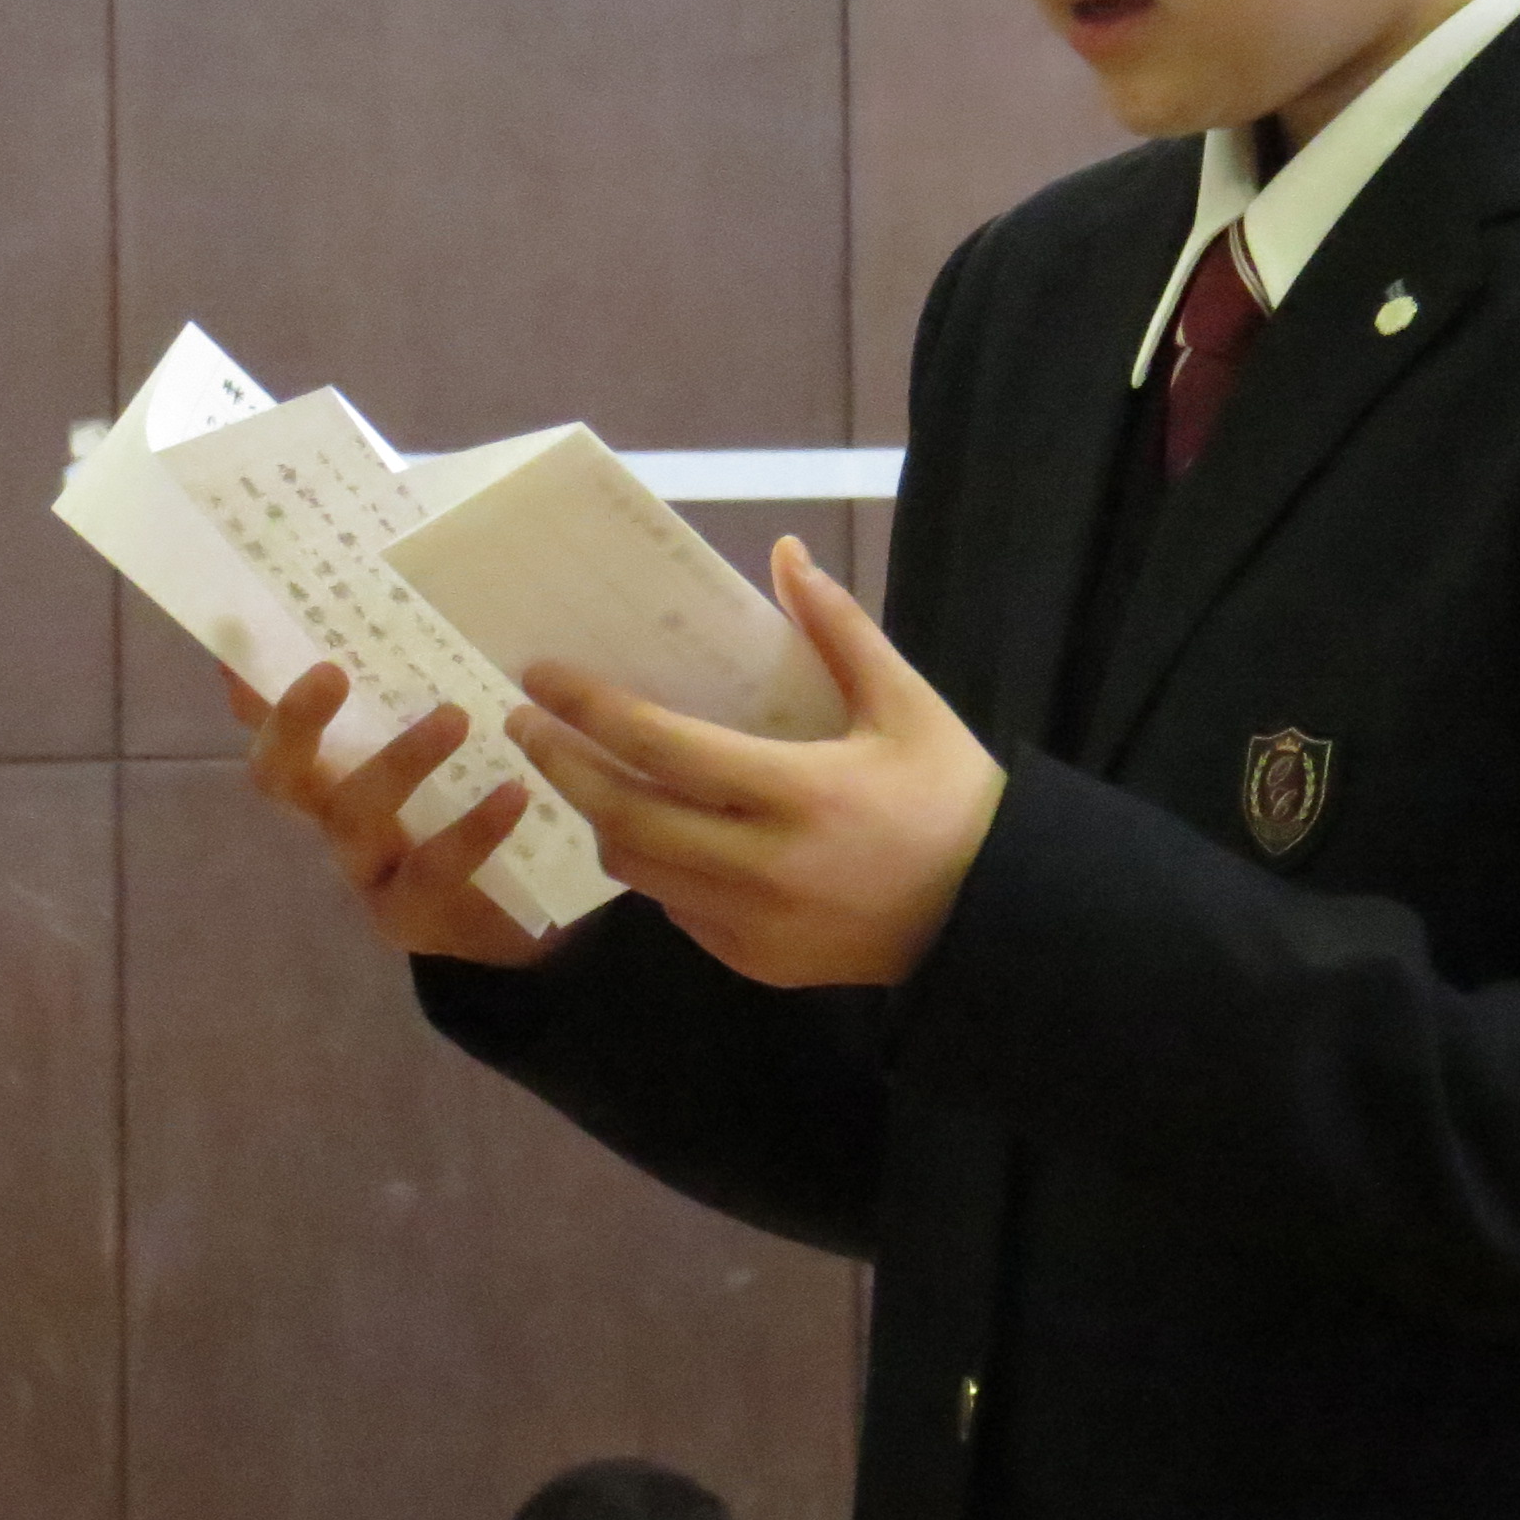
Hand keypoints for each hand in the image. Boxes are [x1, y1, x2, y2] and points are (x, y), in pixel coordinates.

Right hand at [228, 660, 547, 969]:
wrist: (543, 923)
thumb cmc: (508, 814)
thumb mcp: (502, 750)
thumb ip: (495, 709)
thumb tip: (524, 662)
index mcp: (343, 768)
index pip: (280, 720)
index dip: (255, 685)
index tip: (243, 630)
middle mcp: (337, 816)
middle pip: (280, 774)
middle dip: (293, 722)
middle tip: (332, 672)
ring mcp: (367, 870)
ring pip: (353, 815)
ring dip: (398, 759)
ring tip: (455, 717)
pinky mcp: (408, 917)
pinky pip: (429, 872)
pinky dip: (472, 830)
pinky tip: (514, 794)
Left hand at [505, 537, 1003, 988]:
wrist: (997, 919)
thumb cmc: (953, 799)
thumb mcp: (905, 704)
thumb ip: (838, 630)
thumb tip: (785, 555)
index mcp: (798, 792)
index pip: (660, 746)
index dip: (588, 709)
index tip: (539, 677)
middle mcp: (763, 867)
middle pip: (624, 816)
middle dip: (561, 766)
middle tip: (523, 726)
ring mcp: (755, 927)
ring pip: (638, 872)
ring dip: (602, 820)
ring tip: (581, 774)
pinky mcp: (757, 965)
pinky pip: (677, 911)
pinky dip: (654, 868)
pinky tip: (651, 832)